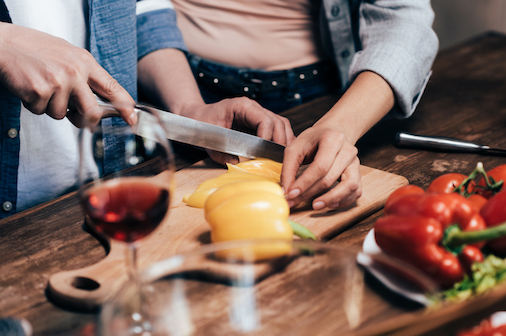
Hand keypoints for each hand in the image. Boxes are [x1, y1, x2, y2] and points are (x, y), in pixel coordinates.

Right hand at [0, 23, 135, 126]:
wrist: (3, 43)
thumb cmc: (35, 50)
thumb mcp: (68, 55)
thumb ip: (86, 76)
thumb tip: (102, 102)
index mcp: (85, 62)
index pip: (113, 88)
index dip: (125, 107)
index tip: (132, 119)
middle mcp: (75, 72)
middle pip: (92, 112)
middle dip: (83, 119)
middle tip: (73, 114)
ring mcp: (58, 82)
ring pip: (62, 115)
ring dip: (50, 107)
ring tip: (41, 86)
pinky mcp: (40, 91)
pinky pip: (42, 112)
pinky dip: (34, 104)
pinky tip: (29, 87)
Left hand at [178, 98, 294, 163]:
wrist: (194, 118)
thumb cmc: (200, 126)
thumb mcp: (208, 141)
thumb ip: (222, 153)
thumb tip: (239, 164)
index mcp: (242, 106)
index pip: (265, 120)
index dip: (269, 138)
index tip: (266, 155)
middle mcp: (253, 108)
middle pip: (278, 122)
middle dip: (281, 143)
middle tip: (280, 161)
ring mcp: (257, 114)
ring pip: (281, 124)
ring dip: (285, 142)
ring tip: (285, 159)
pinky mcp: (258, 122)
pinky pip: (276, 129)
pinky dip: (281, 141)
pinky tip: (281, 155)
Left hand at [280, 126, 361, 209]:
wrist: (333, 133)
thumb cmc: (313, 140)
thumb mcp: (295, 147)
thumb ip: (289, 168)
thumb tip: (286, 191)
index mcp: (332, 139)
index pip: (320, 166)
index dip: (305, 182)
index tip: (291, 194)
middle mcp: (348, 150)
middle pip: (330, 178)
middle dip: (310, 193)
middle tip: (294, 201)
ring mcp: (355, 163)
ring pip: (349, 185)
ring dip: (331, 199)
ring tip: (315, 206)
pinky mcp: (358, 173)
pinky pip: (356, 191)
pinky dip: (344, 201)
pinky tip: (330, 204)